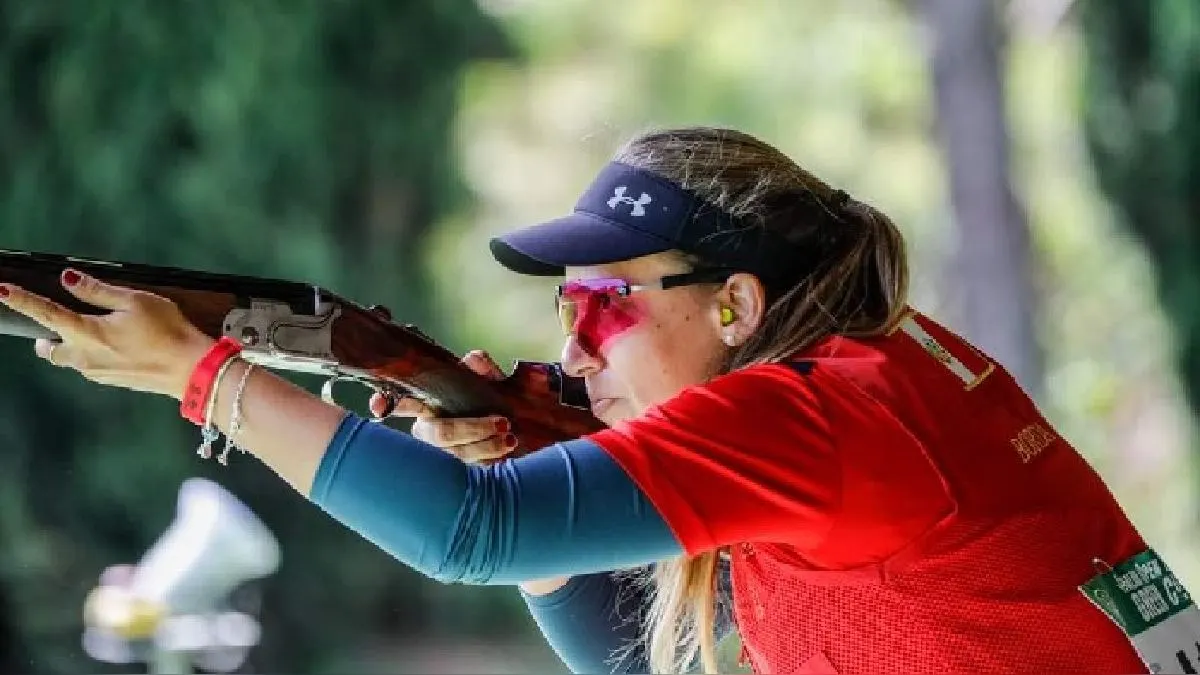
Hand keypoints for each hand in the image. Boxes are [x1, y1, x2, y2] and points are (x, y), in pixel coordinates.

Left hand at [0, 269, 214, 397]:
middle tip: (50, 325)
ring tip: (89, 332)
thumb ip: (98, 291)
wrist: (191, 370)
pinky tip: (115, 346)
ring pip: (69, 359)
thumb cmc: (168, 332)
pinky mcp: (114, 381)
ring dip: (69, 346)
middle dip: (44, 336)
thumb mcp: (135, 301)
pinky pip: (90, 367)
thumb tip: (70, 279)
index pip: (44, 313)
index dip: (21, 300)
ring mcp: (98, 373)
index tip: (2, 290)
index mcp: (86, 334)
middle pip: (49, 348)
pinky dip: (91, 354)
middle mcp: (85, 357)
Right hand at [370, 350, 518, 463]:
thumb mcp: (490, 382)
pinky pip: (468, 472)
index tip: (377, 406)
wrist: (517, 433)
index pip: (399, 401)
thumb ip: (483, 369)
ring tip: (509, 438)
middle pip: (439, 433)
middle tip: (502, 422)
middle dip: (471, 428)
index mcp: (426, 404)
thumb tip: (474, 359)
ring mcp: (439, 454)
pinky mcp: (455, 475)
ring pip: (455, 455)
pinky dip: (489, 461)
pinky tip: (505, 455)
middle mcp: (427, 430)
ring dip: (485, 446)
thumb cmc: (493, 403)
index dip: (383, 403)